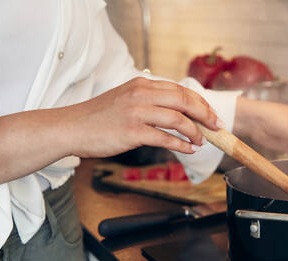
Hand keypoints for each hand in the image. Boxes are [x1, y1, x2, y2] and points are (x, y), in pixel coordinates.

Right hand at [66, 77, 220, 157]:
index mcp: (141, 85)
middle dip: (205, 114)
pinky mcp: (132, 132)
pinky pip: (165, 138)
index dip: (201, 102)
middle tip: (217, 126)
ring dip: (195, 132)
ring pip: (178, 119)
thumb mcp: (125, 99)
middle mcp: (141, 95)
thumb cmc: (98, 117)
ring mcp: (136, 113)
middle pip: (184, 101)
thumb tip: (176, 111)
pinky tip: (188, 149)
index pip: (180, 90)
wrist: (70, 128)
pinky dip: (181, 145)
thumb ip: (149, 100)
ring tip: (201, 141)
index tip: (211, 113)